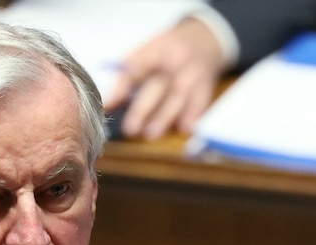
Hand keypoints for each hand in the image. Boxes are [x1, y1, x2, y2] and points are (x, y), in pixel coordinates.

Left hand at [104, 17, 226, 140]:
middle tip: (130, 128)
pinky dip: (193, 115)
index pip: (136, 67)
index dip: (123, 86)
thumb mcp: (148, 51)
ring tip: (151, 134)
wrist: (204, 39)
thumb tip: (110, 104)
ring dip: (165, 116)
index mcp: (156, 49)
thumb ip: (128, 75)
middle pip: (157, 85)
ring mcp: (192, 72)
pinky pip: (200, 101)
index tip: (111, 105)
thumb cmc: (169, 50)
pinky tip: (184, 128)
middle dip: (143, 108)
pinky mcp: (206, 85)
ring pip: (178, 95)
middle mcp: (175, 60)